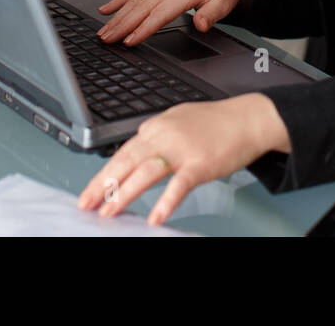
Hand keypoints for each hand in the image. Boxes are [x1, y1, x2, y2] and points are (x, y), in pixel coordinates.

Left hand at [76, 93, 288, 225]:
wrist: (248, 118)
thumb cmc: (218, 122)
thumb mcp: (180, 120)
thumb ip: (158, 135)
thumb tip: (138, 147)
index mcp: (157, 126)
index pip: (123, 152)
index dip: (105, 173)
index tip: (91, 190)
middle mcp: (164, 135)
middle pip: (126, 161)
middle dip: (103, 184)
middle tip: (86, 203)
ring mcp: (182, 149)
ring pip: (145, 173)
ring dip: (124, 194)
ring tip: (109, 211)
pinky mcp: (200, 163)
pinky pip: (179, 185)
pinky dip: (165, 202)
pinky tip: (155, 217)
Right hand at [97, 0, 251, 46]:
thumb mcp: (224, 1)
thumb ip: (212, 14)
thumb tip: (200, 25)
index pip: (160, 15)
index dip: (143, 29)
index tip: (129, 41)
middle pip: (140, 9)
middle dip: (121, 26)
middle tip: (106, 40)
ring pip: (133, 2)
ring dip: (116, 17)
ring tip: (102, 32)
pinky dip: (118, 1)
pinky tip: (104, 10)